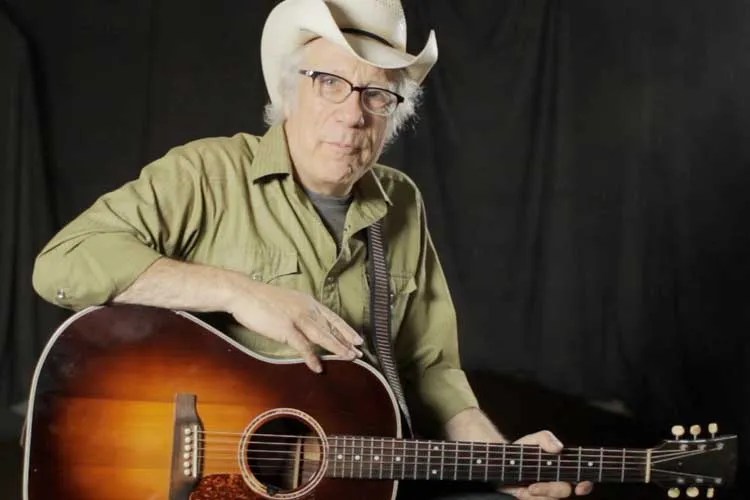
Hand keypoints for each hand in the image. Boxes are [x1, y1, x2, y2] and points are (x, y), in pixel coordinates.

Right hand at [228, 279, 362, 371]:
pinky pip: (303, 346)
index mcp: (307, 301)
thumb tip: (307, 324)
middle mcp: (306, 308)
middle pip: (331, 327)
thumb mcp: (287, 301)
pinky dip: (312, 357)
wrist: (243, 293)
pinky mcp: (286, 328)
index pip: (332, 317)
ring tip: (349, 358)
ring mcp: (297, 318)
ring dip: (337, 348)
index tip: (358, 339)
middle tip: (360, 352)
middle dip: (347, 341)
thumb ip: (299, 311)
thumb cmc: (261, 299)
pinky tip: (318, 367)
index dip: (346, 329)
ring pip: (323, 336)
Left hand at [500, 431, 593, 499]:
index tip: (579, 488)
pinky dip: (527, 497)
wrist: (503, 461)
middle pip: (565, 492)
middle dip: (550, 490)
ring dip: (538, 494)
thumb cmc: (524, 449)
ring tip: (527, 487)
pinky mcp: (535, 499)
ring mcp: (548, 492)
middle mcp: (559, 482)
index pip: (583, 479)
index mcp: (564, 467)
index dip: (585, 485)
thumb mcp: (534, 439)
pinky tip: (520, 490)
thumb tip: (559, 448)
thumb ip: (547, 439)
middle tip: (534, 486)